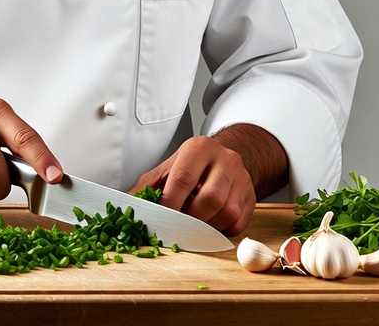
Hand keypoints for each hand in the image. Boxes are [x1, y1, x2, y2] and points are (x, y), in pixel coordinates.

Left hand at [131, 134, 264, 235]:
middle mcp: (224, 159)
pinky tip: (211, 220)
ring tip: (195, 219)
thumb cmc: (193, 166)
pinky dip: (221, 229)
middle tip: (178, 224)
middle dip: (190, 218)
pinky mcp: (251, 197)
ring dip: (206, 225)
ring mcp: (241, 177)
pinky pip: (237, 224)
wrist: (224, 159)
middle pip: (209, 199)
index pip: (183, 178)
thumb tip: (127, 204)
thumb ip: (148, 186)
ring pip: (226, 213)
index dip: (170, 204)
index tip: (160, 220)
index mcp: (198, 148)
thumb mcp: (169, 168)